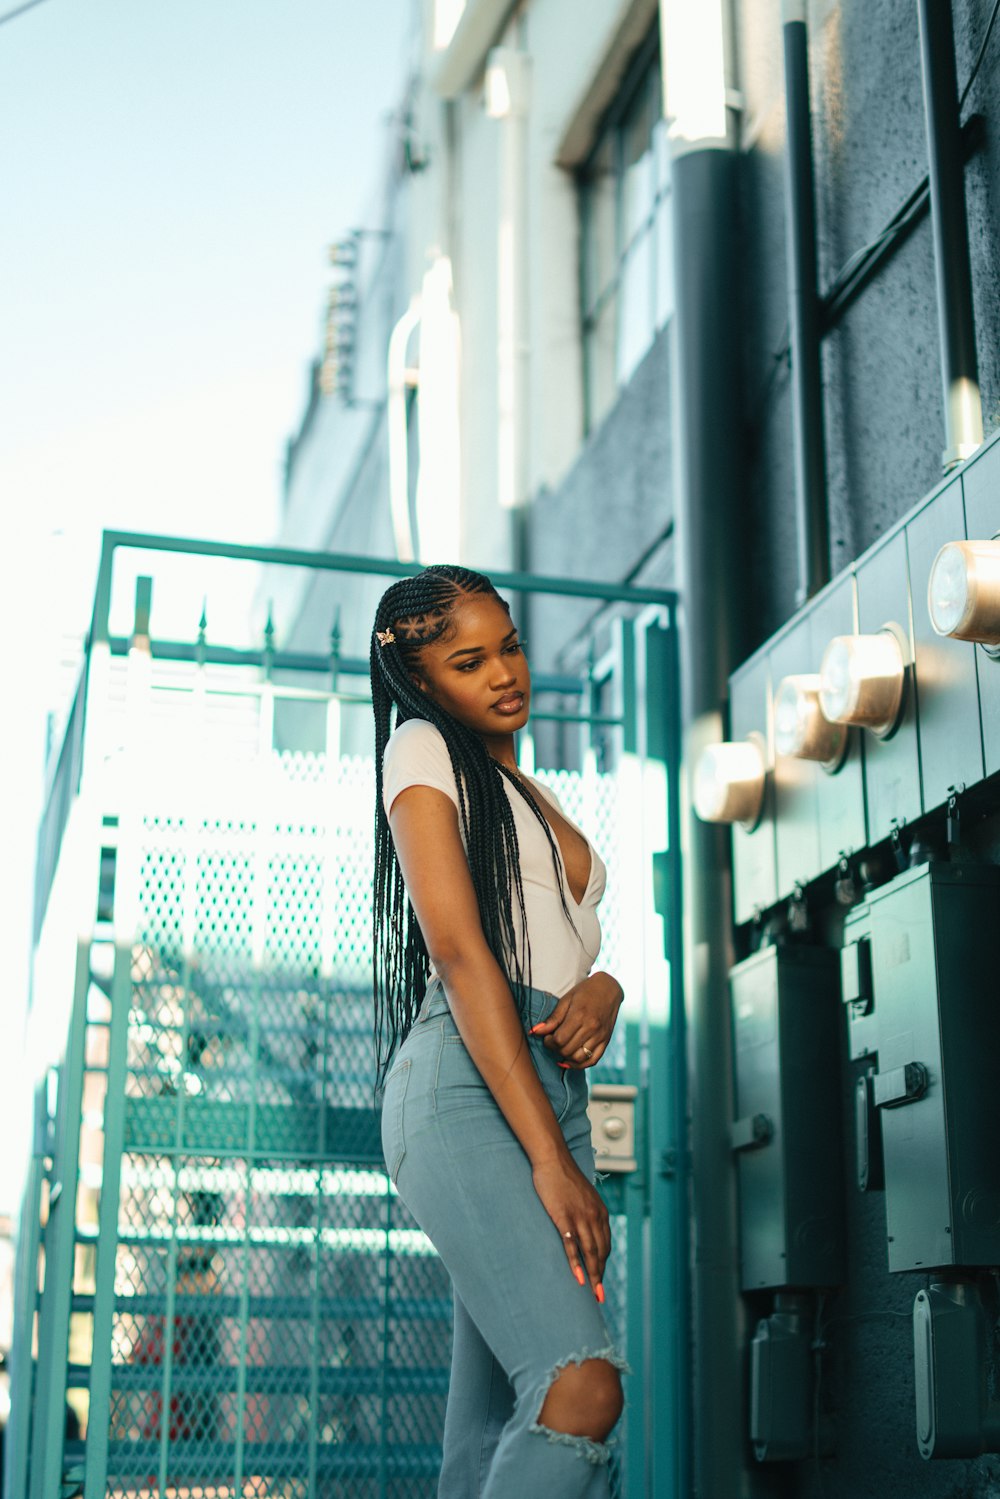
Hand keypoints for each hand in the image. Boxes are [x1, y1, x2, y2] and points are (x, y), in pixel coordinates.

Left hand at [529, 971, 622, 1067]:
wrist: (609, 988)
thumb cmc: (584, 992)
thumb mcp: (566, 1000)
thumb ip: (552, 1019)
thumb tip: (534, 1032)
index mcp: (580, 1016)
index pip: (559, 1039)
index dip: (548, 1041)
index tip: (547, 1036)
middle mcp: (591, 1028)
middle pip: (567, 1050)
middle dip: (555, 1049)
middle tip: (553, 1041)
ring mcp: (600, 1036)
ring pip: (578, 1058)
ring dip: (566, 1057)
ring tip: (561, 1048)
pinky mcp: (606, 1041)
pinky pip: (592, 1060)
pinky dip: (579, 1065)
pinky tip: (569, 1060)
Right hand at [531, 1153, 610, 1296]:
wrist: (553, 1159)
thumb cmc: (564, 1178)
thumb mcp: (583, 1196)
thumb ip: (587, 1212)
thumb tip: (586, 1228)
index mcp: (600, 1212)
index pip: (605, 1243)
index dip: (603, 1263)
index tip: (601, 1278)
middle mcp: (594, 1216)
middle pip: (601, 1251)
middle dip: (601, 1275)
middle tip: (600, 1295)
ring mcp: (580, 1217)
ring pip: (590, 1252)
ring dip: (593, 1274)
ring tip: (594, 1292)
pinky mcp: (564, 1218)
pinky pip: (572, 1245)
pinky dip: (577, 1263)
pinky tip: (578, 1277)